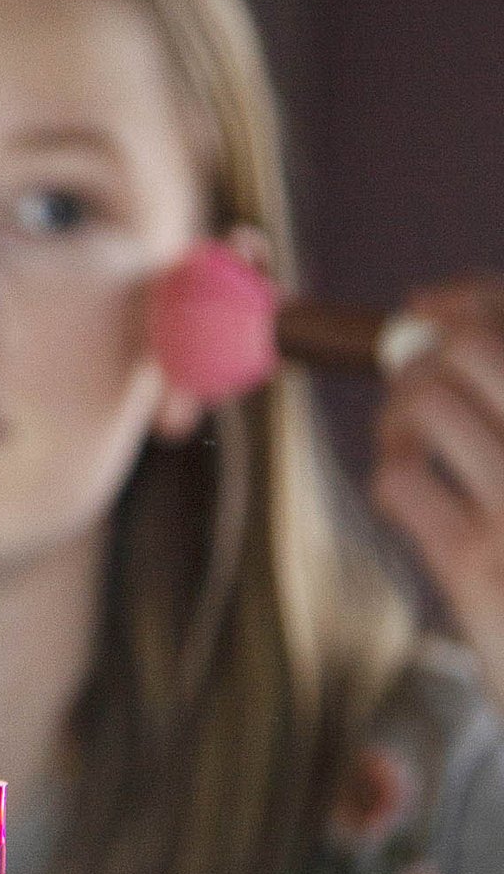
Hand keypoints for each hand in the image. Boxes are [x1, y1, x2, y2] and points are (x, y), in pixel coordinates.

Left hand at [373, 274, 503, 708]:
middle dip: (430, 346)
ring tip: (411, 434)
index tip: (429, 303)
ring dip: (403, 407)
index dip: (476, 299)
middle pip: (480, 349)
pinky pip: (402, 483)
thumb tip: (433, 311)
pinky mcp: (481, 573)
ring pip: (430, 403)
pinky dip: (392, 469)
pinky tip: (409, 484)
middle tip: (415, 371)